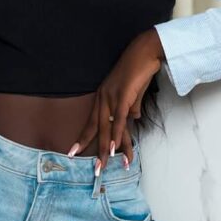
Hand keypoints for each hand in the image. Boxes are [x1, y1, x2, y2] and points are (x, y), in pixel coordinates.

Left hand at [67, 29, 163, 173]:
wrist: (145, 52)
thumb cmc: (139, 71)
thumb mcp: (133, 93)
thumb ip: (131, 107)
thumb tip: (133, 119)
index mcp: (103, 98)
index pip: (92, 122)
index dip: (84, 138)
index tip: (74, 151)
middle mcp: (103, 98)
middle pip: (96, 129)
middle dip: (93, 150)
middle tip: (91, 169)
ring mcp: (112, 97)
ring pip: (106, 128)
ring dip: (105, 149)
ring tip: (102, 166)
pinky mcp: (124, 96)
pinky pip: (119, 120)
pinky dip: (116, 135)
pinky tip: (114, 149)